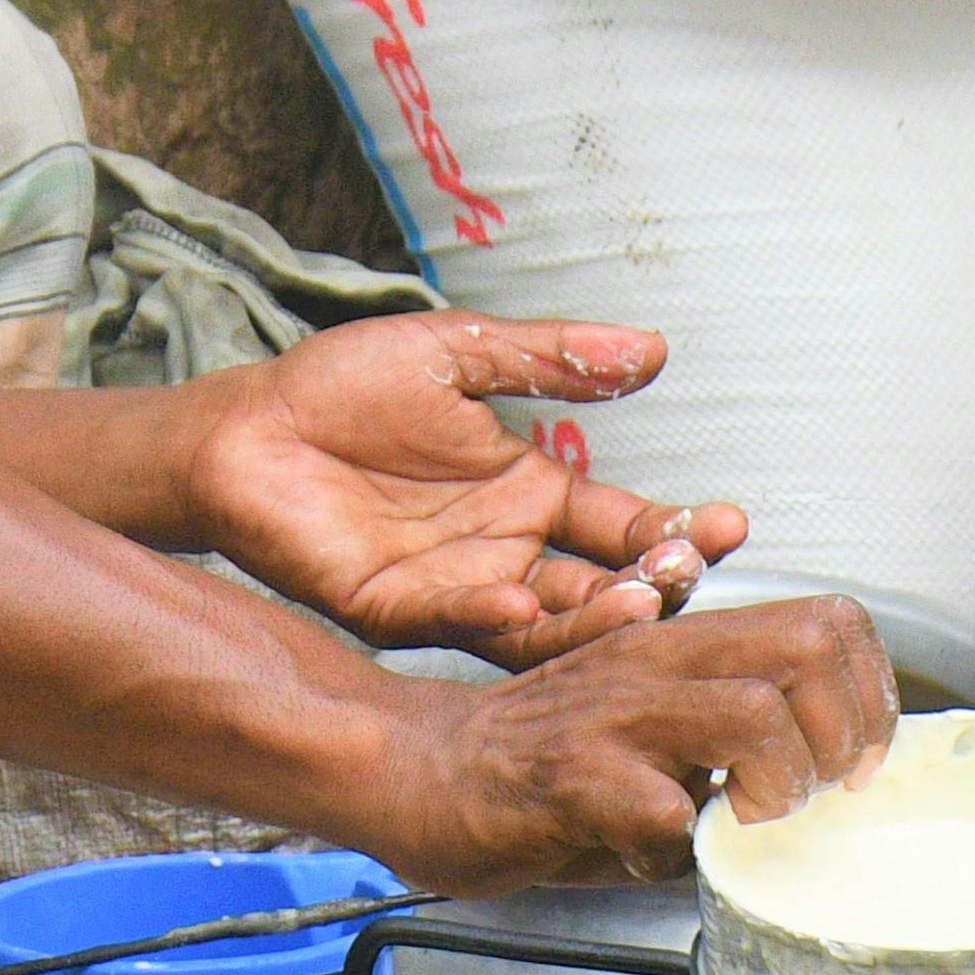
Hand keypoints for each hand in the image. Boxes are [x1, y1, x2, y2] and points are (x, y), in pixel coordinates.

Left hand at [183, 313, 743, 666]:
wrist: (245, 424)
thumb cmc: (343, 387)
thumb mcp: (458, 355)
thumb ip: (551, 358)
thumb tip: (654, 349)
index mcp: (532, 495)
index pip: (626, 526)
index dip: (678, 529)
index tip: (729, 523)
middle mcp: (507, 552)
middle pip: (602, 587)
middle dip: (654, 583)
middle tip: (690, 568)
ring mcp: (456, 590)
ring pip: (545, 626)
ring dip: (592, 619)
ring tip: (639, 600)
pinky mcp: (395, 610)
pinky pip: (454, 621)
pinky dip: (489, 616)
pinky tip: (522, 600)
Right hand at [354, 596, 895, 893]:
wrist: (426, 770)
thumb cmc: (542, 759)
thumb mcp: (652, 724)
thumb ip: (728, 739)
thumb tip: (822, 789)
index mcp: (686, 644)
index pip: (828, 621)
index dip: (870, 692)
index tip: (857, 759)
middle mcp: (658, 660)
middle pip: (810, 647)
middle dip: (842, 733)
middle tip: (814, 792)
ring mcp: (616, 714)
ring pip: (756, 714)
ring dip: (776, 786)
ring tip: (741, 820)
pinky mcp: (574, 776)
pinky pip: (667, 808)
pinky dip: (677, 849)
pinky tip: (649, 854)